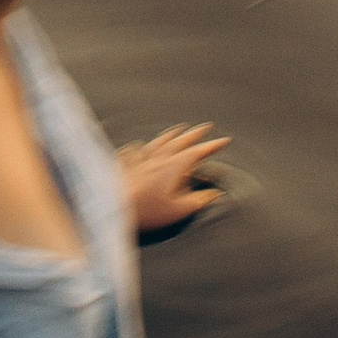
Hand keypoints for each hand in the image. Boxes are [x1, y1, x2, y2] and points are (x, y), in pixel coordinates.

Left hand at [117, 123, 230, 237]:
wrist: (112, 204)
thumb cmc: (146, 210)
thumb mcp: (178, 210)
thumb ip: (199, 201)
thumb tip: (215, 193)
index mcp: (174, 166)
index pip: (198, 152)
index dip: (213, 146)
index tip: (225, 140)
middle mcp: (159, 157)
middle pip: (180, 141)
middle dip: (195, 134)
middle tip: (206, 127)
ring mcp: (141, 158)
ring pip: (160, 141)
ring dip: (172, 134)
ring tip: (180, 128)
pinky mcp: (125, 163)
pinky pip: (137, 149)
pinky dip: (143, 145)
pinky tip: (140, 144)